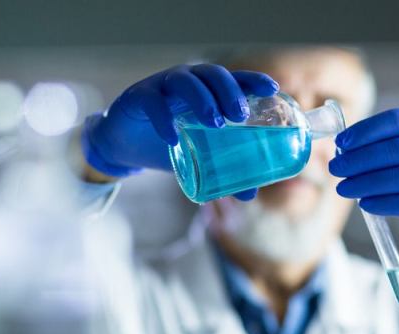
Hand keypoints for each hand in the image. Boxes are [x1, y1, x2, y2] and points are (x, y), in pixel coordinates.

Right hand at [81, 64, 278, 199]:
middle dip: (230, 92)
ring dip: (203, 100)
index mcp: (208, 91)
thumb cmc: (171, 144)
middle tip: (240, 116)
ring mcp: (163, 85)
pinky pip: (153, 102)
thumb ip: (223, 172)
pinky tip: (173, 139)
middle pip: (212, 74)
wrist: (127, 146)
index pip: (234, 78)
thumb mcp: (199, 158)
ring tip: (215, 124)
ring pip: (185, 80)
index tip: (272, 89)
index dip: (253, 80)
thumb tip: (250, 194)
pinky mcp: (139, 96)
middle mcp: (189, 81)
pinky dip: (164, 119)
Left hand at [329, 108, 398, 269]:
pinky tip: (364, 203)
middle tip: (335, 168)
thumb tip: (344, 149)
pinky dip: (382, 203)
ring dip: (365, 183)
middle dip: (359, 159)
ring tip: (343, 188)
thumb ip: (392, 146)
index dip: (365, 130)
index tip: (341, 142)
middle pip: (396, 149)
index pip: (397, 120)